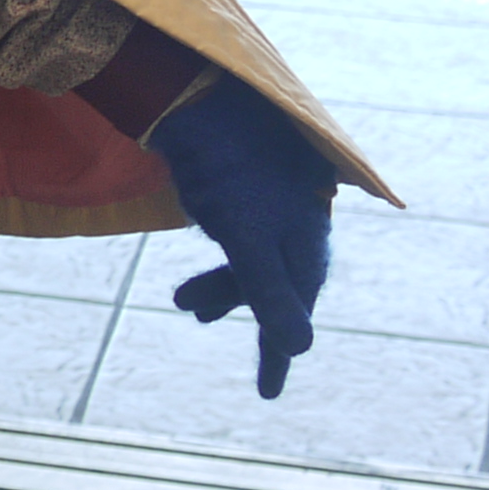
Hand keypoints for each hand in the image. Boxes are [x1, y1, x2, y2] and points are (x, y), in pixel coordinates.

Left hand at [145, 77, 337, 398]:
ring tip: (183, 302)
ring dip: (221, 284)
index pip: (294, 312)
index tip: (266, 393)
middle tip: (193, 316)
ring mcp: (273, 205)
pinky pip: (241, 234)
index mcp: (305, 242)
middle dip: (236, 306)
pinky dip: (222, 255)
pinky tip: (201, 245)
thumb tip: (300, 350)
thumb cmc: (232, 170)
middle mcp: (297, 225)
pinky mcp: (248, 186)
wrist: (206, 96)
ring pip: (253, 259)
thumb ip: (268, 293)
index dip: (277, 352)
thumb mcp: (248, 239)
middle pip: (273, 286)